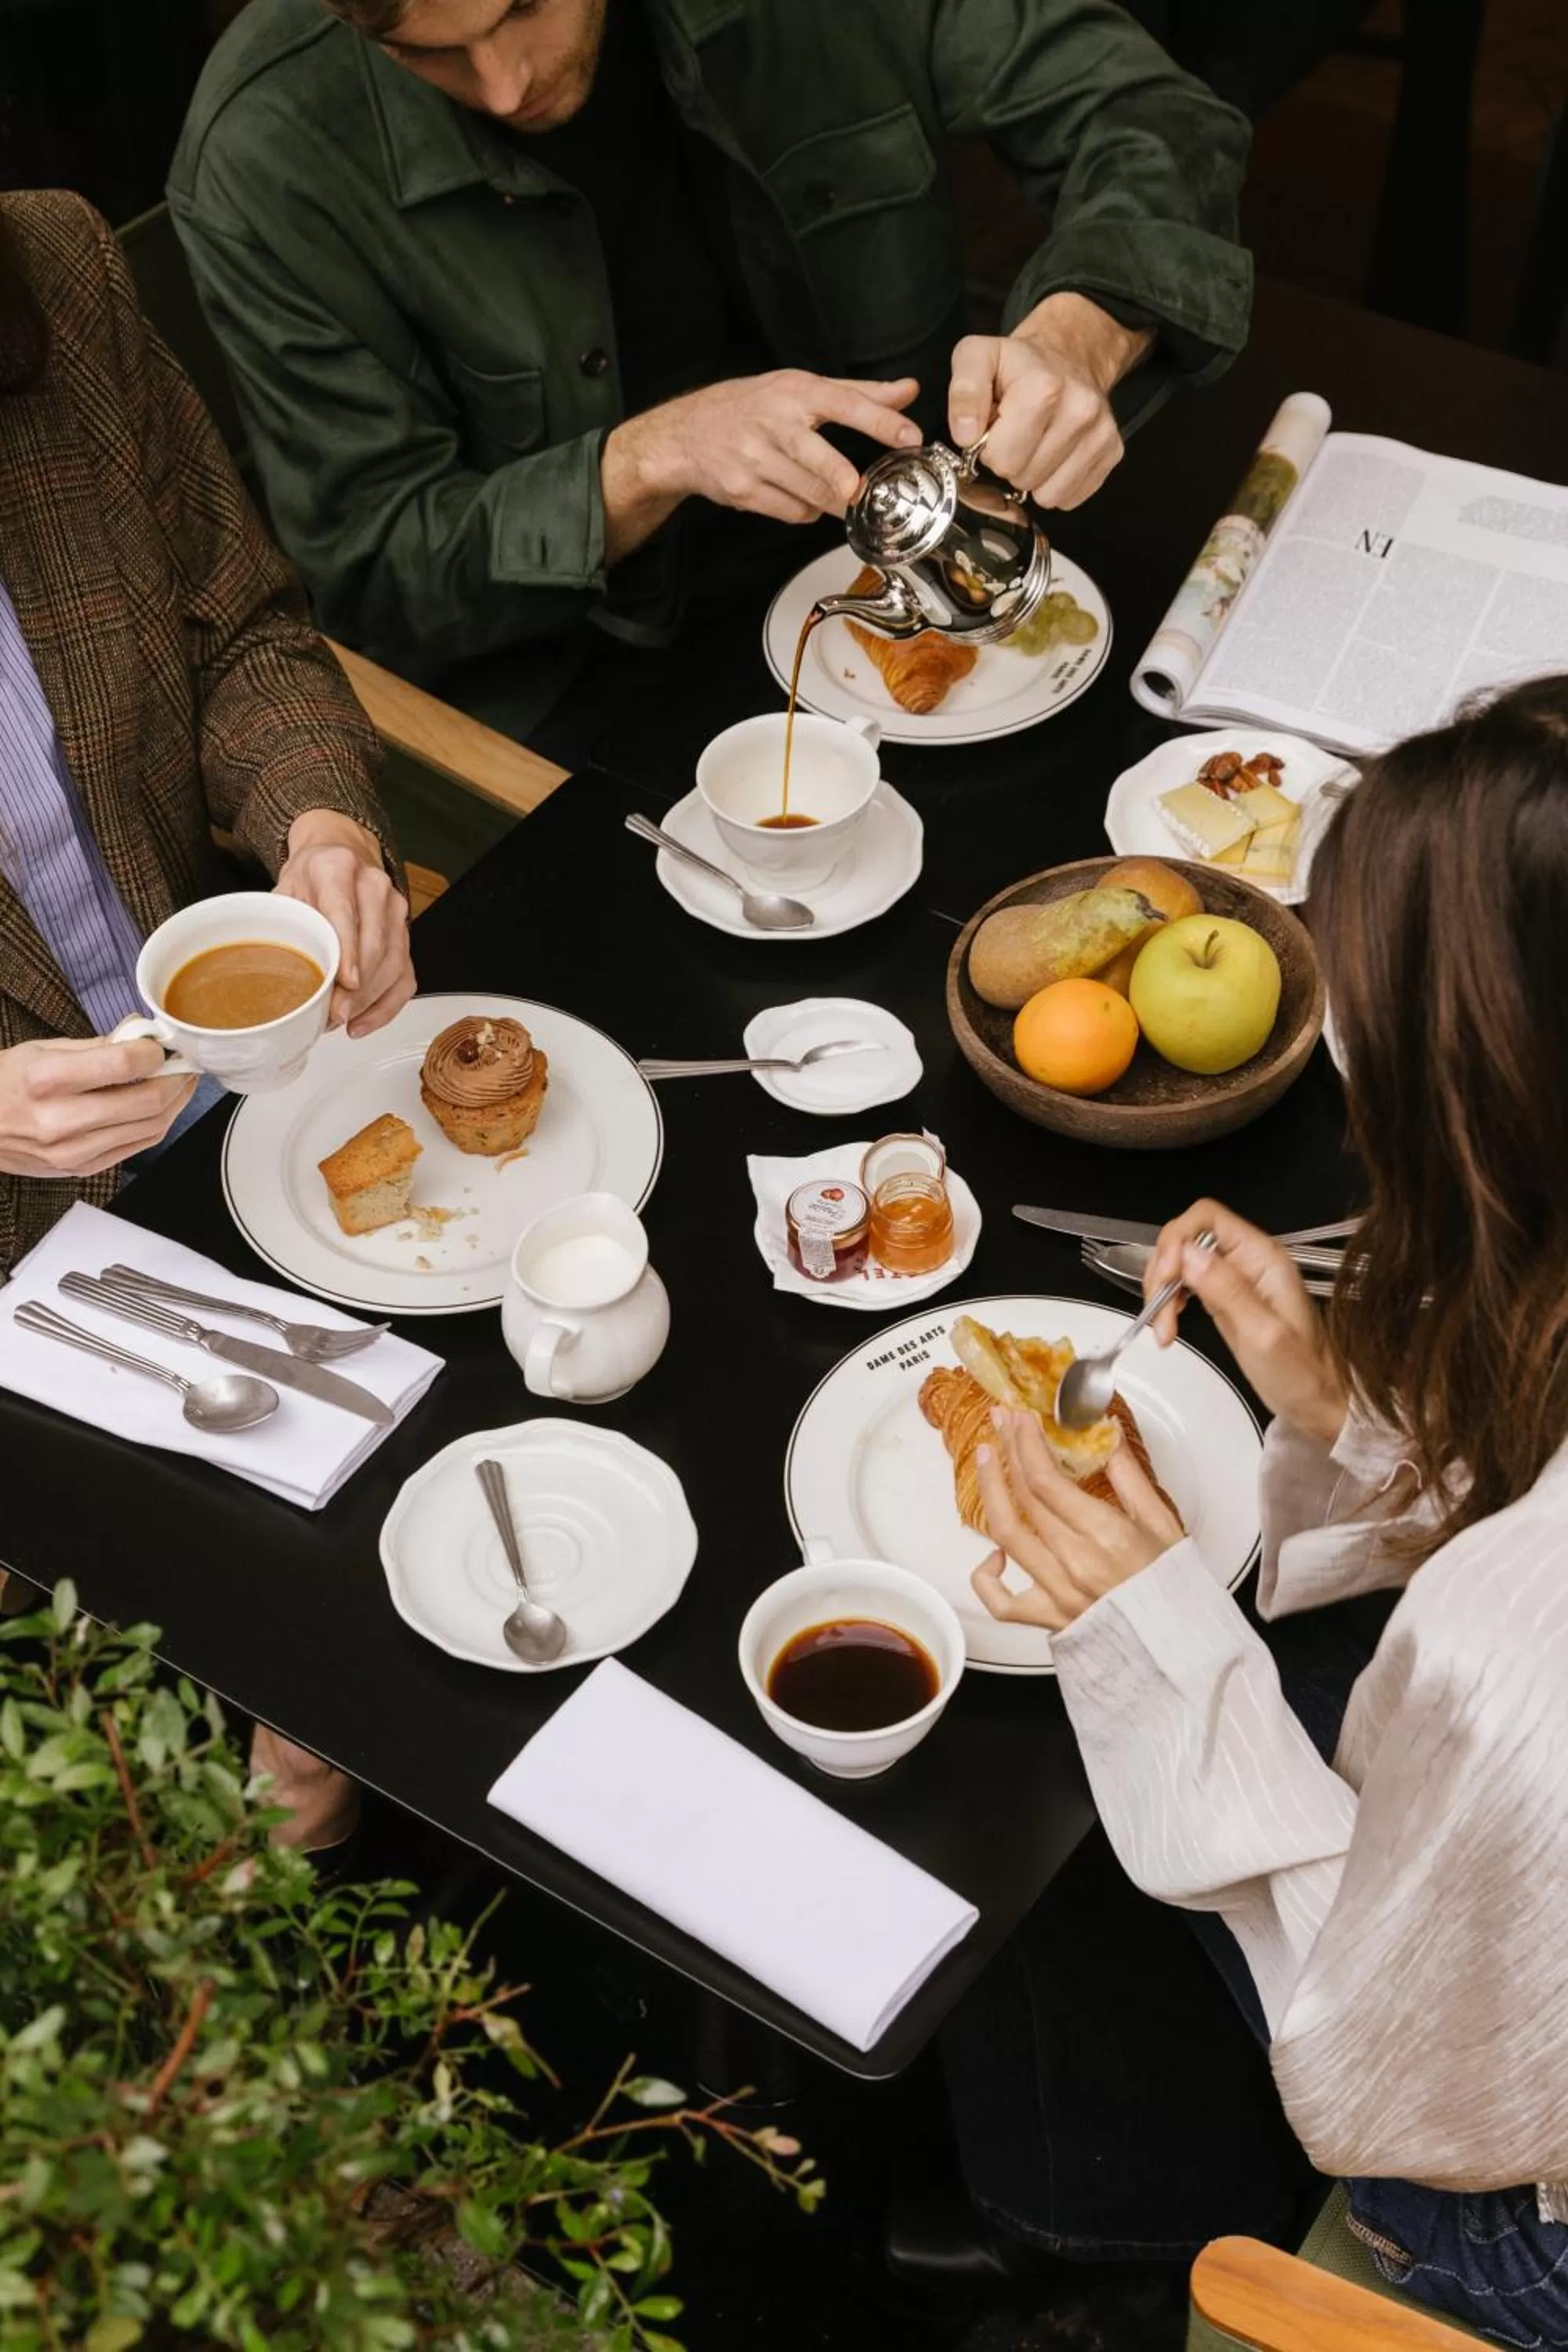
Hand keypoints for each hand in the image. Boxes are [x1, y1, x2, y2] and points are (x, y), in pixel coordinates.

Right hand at [0, 1036, 195, 1177]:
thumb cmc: (5, 1083)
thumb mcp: (42, 1050)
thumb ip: (98, 1045)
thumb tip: (142, 1034)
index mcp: (46, 1079)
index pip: (122, 1065)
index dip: (153, 1052)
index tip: (160, 1045)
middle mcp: (60, 1120)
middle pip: (146, 1101)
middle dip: (175, 1078)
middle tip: (182, 1063)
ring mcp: (72, 1151)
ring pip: (150, 1127)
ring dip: (174, 1103)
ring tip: (178, 1082)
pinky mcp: (81, 1169)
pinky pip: (137, 1146)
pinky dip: (157, 1123)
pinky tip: (160, 1106)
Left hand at [276, 811, 413, 1038]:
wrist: (341, 851)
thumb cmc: (312, 873)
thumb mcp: (285, 888)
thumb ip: (282, 924)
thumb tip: (272, 973)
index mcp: (337, 868)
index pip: (346, 914)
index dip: (348, 953)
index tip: (346, 983)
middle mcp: (374, 886)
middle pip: (374, 946)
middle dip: (355, 989)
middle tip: (331, 1015)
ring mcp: (396, 910)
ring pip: (393, 964)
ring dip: (367, 1001)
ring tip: (340, 1020)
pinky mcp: (406, 932)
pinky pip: (405, 977)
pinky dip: (386, 1006)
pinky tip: (362, 1022)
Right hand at [606, 368, 922, 545]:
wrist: (685, 435)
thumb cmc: (750, 406)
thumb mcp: (800, 388)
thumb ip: (858, 392)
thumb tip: (908, 391)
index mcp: (794, 393)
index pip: (844, 404)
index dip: (880, 421)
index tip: (909, 435)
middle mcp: (774, 424)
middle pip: (816, 457)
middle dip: (839, 477)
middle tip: (859, 490)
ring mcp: (755, 460)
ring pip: (808, 492)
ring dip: (832, 500)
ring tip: (840, 494)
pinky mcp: (744, 491)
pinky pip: (791, 511)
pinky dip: (807, 510)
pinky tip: (803, 497)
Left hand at [948, 292, 1152, 508]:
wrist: (1068, 355)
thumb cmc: (1017, 364)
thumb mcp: (976, 358)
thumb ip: (964, 392)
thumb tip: (966, 435)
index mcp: (1045, 388)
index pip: (1003, 458)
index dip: (991, 449)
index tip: (996, 429)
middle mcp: (1081, 410)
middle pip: (1025, 478)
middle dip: (1011, 463)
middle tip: (1014, 436)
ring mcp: (1101, 433)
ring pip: (1049, 495)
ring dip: (1034, 476)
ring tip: (1034, 444)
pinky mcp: (1112, 452)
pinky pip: (1071, 497)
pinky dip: (1056, 483)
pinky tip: (1053, 455)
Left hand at [972, 1408, 1183, 1630]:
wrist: (1179, 1647)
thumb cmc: (1174, 1586)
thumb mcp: (1161, 1522)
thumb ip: (1128, 1475)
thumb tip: (1105, 1431)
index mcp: (1106, 1536)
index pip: (1047, 1480)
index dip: (1026, 1443)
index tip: (1020, 1418)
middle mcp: (1075, 1563)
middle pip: (1024, 1497)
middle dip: (1007, 1451)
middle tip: (1001, 1421)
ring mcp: (1057, 1593)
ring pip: (1006, 1534)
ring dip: (990, 1490)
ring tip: (986, 1459)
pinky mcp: (1047, 1619)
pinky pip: (1001, 1601)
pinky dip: (987, 1575)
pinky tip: (993, 1552)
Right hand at [1145, 1200, 1347, 1443]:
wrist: (1317, 1401)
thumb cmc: (1301, 1373)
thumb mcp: (1264, 1334)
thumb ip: (1228, 1290)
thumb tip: (1189, 1255)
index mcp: (1263, 1257)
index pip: (1207, 1217)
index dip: (1178, 1241)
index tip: (1168, 1280)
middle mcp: (1247, 1260)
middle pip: (1185, 1238)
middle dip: (1164, 1273)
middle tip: (1160, 1316)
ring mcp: (1234, 1278)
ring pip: (1179, 1262)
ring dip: (1161, 1292)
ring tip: (1164, 1331)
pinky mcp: (1223, 1297)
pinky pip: (1184, 1285)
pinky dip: (1168, 1303)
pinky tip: (1169, 1327)